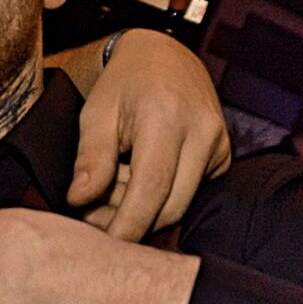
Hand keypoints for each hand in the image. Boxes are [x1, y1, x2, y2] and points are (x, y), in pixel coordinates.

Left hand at [67, 30, 230, 240]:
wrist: (162, 57)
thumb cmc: (123, 84)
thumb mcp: (96, 113)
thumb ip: (90, 158)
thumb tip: (80, 201)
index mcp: (166, 117)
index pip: (152, 187)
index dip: (130, 223)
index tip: (107, 247)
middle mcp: (202, 131)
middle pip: (171, 204)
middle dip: (132, 220)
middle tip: (94, 214)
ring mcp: (218, 144)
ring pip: (183, 203)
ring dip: (145, 208)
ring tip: (114, 186)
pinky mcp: (222, 156)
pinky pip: (192, 193)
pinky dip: (161, 197)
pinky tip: (137, 177)